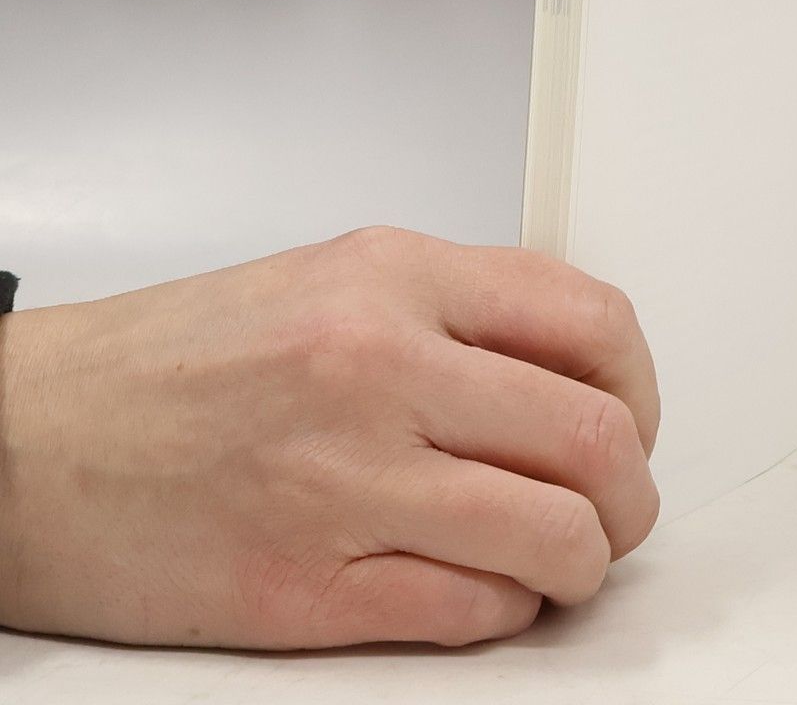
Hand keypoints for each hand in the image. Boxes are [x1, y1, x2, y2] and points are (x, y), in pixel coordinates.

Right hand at [0, 228, 658, 648]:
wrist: (25, 441)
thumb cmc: (173, 362)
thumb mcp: (332, 279)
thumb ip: (458, 311)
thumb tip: (575, 368)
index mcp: (393, 277)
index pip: (594, 321)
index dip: (642, 385)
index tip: (634, 418)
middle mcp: (377, 366)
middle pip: (595, 436)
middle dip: (632, 488)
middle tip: (619, 506)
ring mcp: (342, 482)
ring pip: (553, 534)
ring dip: (585, 559)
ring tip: (567, 558)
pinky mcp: (301, 592)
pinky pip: (469, 611)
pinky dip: (508, 610)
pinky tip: (490, 592)